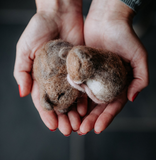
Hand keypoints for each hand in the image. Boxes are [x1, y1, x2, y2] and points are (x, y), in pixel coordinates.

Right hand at [14, 0, 85, 135]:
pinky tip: (86, 109)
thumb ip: (22, 71)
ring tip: (78, 124)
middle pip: (59, 103)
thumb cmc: (39, 28)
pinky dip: (84, 99)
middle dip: (63, 118)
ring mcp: (68, 74)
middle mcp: (55, 78)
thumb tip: (23, 92)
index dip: (47, 115)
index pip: (43, 100)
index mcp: (41, 77)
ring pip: (71, 98)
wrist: (59, 14)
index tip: (52, 127)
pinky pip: (82, 86)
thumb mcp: (24, 49)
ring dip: (74, 113)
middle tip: (68, 130)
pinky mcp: (80, 68)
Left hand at [78, 0, 148, 133]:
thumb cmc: (124, 36)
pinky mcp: (81, 70)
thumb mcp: (139, 56)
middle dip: (91, 119)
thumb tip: (132, 97)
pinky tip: (68, 107)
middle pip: (98, 106)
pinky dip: (73, 98)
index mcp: (119, 83)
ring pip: (86, 99)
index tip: (98, 128)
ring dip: (80, 113)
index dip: (106, 118)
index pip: (113, 105)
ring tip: (74, 124)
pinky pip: (77, 86)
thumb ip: (141, 78)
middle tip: (82, 130)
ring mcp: (92, 77)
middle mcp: (105, 83)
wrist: (106, 20)